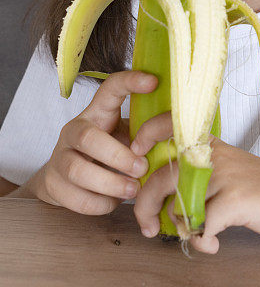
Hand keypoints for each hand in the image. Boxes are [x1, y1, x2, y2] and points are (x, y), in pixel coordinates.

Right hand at [36, 71, 156, 213]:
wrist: (68, 178)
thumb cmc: (108, 153)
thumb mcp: (126, 136)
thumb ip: (144, 135)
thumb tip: (178, 137)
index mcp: (97, 113)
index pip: (110, 88)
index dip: (130, 82)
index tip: (154, 82)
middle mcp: (73, 130)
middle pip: (88, 138)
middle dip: (118, 156)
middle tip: (142, 168)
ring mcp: (60, 157)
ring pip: (78, 171)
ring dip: (111, 184)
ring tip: (133, 190)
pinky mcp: (53, 184)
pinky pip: (77, 198)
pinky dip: (101, 204)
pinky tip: (114, 202)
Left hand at [130, 112, 259, 253]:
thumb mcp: (231, 174)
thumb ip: (199, 180)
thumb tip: (165, 204)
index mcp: (211, 145)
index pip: (169, 125)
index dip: (146, 136)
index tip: (135, 155)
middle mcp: (214, 156)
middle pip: (160, 177)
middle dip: (144, 207)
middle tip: (148, 228)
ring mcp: (224, 177)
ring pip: (177, 206)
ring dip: (180, 228)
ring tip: (197, 237)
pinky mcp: (234, 200)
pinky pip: (200, 227)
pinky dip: (202, 242)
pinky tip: (214, 244)